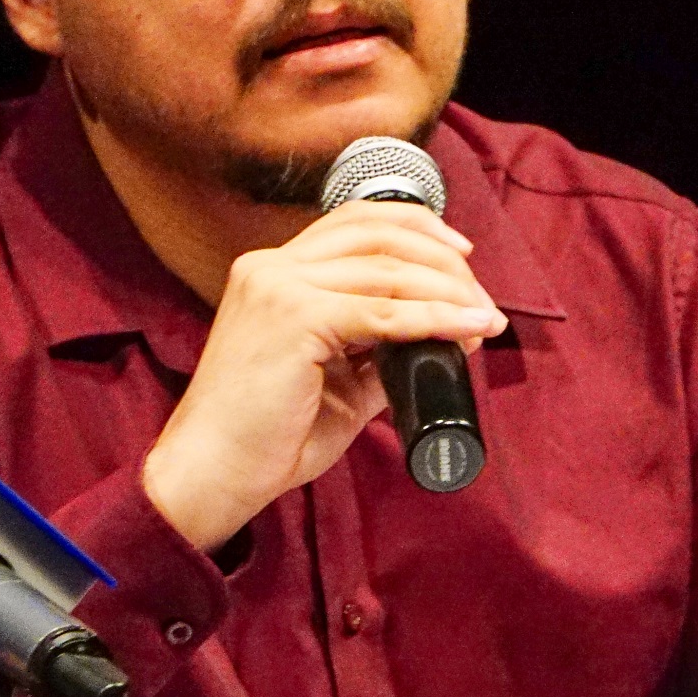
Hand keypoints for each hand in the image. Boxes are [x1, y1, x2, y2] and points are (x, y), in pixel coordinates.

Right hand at [141, 200, 506, 549]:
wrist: (213, 474)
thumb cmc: (265, 436)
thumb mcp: (333, 380)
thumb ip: (377, 351)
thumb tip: (443, 337)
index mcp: (272, 271)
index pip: (354, 222)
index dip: (416, 228)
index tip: (460, 255)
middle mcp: (271, 267)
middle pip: (377, 234)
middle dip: (441, 259)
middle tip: (481, 295)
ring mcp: (279, 288)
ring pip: (387, 269)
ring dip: (448, 290)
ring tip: (484, 316)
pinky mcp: (295, 319)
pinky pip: (382, 314)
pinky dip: (434, 318)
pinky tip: (467, 328)